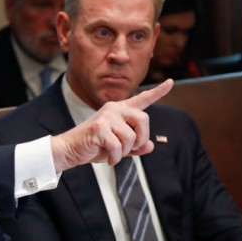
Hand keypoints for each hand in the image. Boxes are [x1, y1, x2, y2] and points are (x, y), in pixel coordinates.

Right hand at [50, 79, 172, 170]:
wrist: (70, 149)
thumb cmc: (94, 146)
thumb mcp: (119, 147)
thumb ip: (135, 146)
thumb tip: (150, 146)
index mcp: (120, 111)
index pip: (142, 99)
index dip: (158, 92)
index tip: (171, 82)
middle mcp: (114, 109)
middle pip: (144, 119)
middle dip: (141, 138)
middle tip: (130, 149)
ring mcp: (106, 116)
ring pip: (131, 137)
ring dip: (125, 151)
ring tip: (114, 153)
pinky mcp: (100, 127)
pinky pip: (118, 146)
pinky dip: (115, 157)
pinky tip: (108, 158)